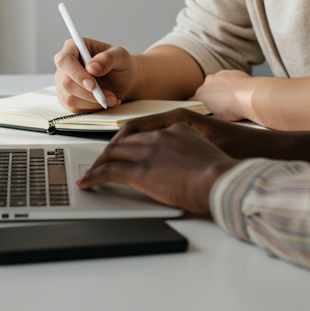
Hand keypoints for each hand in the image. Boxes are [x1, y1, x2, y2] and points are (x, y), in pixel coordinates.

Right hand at [53, 38, 134, 111]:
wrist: (122, 81)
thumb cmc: (120, 64)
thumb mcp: (121, 56)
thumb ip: (108, 58)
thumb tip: (92, 68)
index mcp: (74, 47)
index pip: (64, 60)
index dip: (76, 73)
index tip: (92, 85)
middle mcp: (65, 65)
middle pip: (66, 82)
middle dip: (89, 93)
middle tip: (110, 96)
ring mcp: (63, 83)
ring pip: (70, 98)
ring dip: (93, 102)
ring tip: (112, 98)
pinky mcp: (67, 98)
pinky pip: (74, 108)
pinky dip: (92, 108)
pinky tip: (105, 102)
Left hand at [77, 122, 238, 212]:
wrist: (221, 180)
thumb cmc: (221, 173)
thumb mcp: (208, 152)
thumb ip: (192, 151)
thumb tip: (188, 164)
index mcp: (177, 127)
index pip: (144, 130)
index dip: (129, 140)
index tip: (123, 147)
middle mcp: (159, 136)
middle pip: (125, 140)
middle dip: (110, 151)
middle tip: (102, 161)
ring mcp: (148, 152)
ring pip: (114, 153)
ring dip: (100, 163)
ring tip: (91, 173)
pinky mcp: (140, 171)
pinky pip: (109, 171)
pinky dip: (94, 177)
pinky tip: (88, 183)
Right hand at [192, 69, 253, 120]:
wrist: (248, 96)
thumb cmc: (232, 110)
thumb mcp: (215, 118)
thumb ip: (206, 114)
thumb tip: (205, 115)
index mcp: (200, 95)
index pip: (193, 101)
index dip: (199, 106)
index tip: (204, 110)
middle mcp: (207, 82)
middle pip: (206, 90)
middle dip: (211, 96)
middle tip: (221, 106)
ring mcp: (219, 75)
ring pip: (218, 83)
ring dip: (222, 89)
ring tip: (232, 99)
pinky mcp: (231, 72)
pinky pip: (229, 79)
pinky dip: (232, 84)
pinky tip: (239, 92)